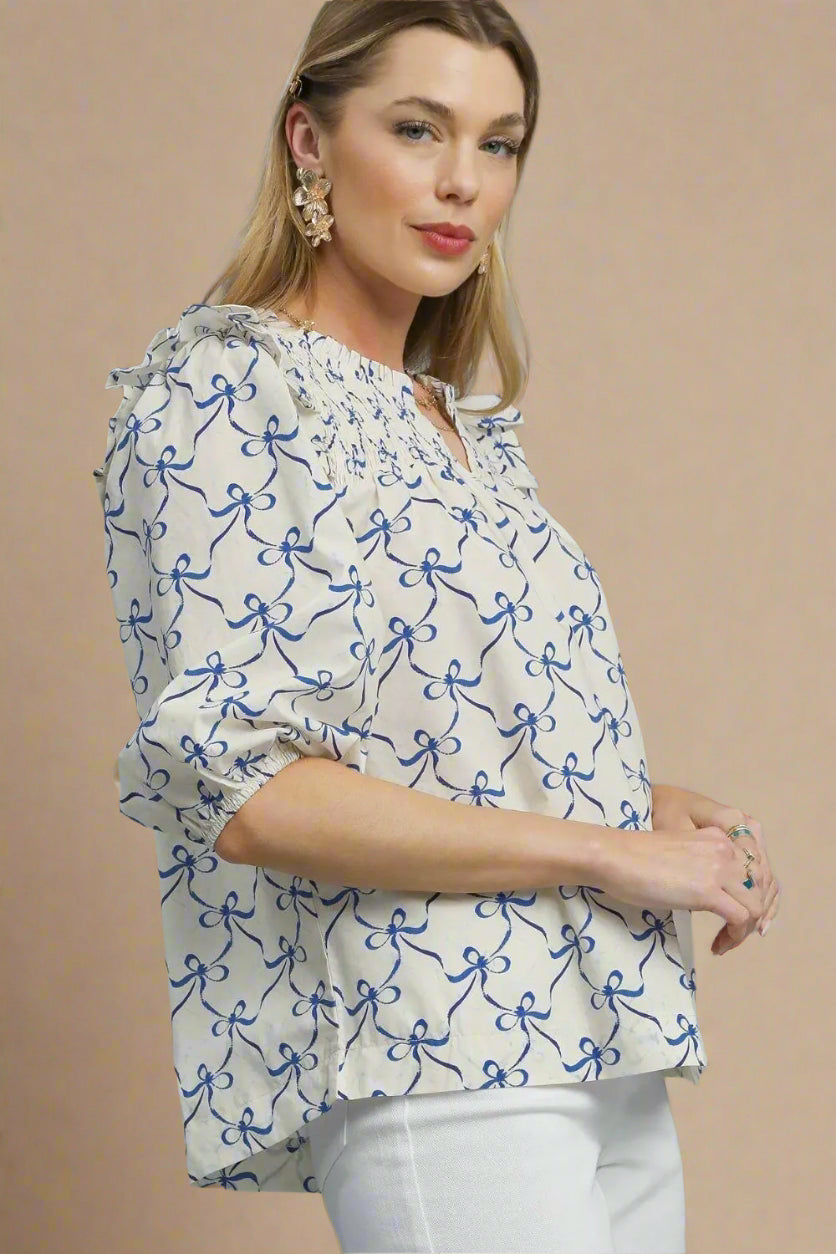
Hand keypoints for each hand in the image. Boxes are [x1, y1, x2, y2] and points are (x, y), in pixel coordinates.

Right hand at [651, 784, 780, 954]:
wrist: (614, 856)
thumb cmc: (634, 859)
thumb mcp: (680, 855)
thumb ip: (702, 868)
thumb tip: (714, 896)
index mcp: (717, 837)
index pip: (754, 870)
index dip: (750, 897)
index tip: (733, 918)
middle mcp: (725, 849)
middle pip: (760, 890)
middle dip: (751, 917)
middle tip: (731, 935)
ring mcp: (718, 868)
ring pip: (755, 907)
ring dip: (743, 930)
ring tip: (724, 943)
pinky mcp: (708, 891)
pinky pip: (740, 919)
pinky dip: (734, 937)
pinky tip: (717, 946)